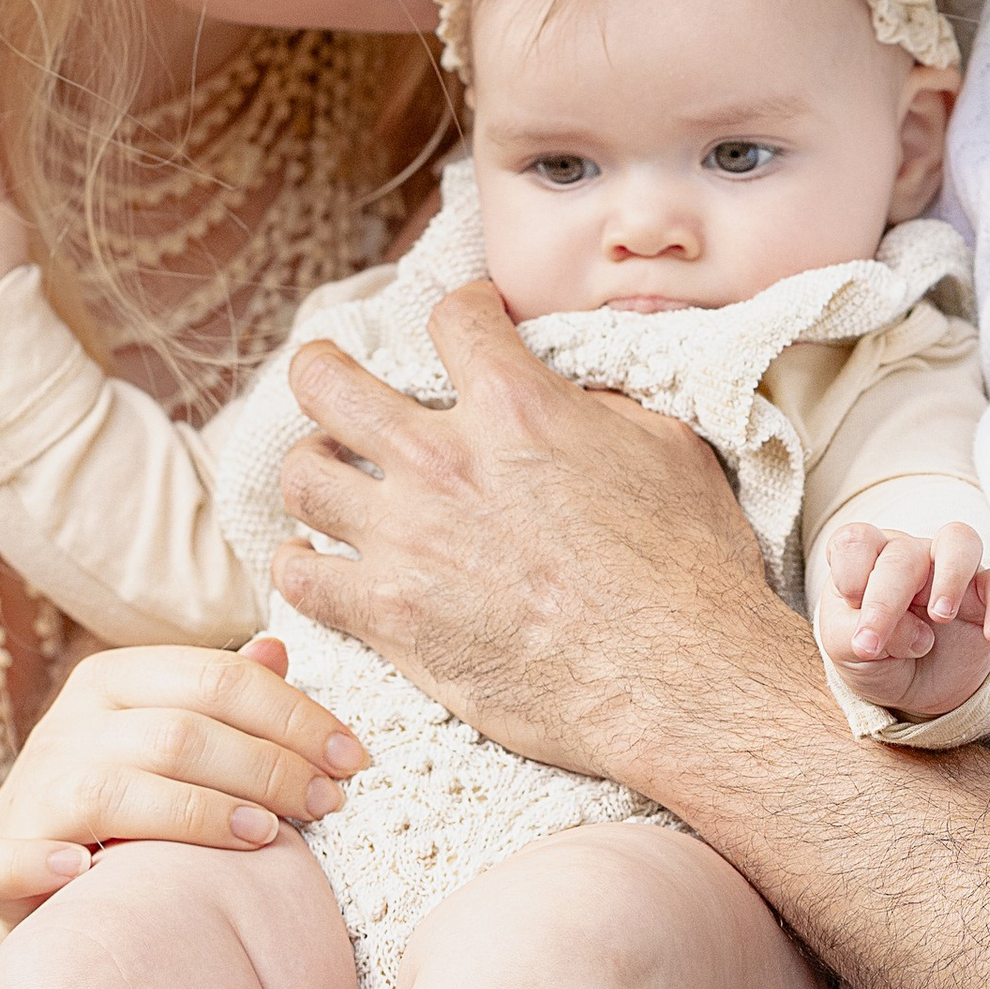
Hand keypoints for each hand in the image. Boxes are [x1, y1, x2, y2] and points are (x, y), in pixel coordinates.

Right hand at [0, 637, 366, 920]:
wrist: (9, 868)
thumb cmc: (116, 803)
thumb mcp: (165, 738)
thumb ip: (218, 700)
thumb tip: (280, 649)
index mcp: (114, 681)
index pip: (217, 679)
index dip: (294, 715)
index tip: (353, 759)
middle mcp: (71, 725)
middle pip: (180, 732)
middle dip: (267, 766)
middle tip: (329, 804)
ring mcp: (32, 789)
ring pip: (114, 788)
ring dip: (195, 813)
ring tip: (264, 836)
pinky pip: (10, 857)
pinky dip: (44, 864)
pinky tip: (85, 872)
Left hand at [271, 279, 803, 795]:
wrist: (673, 678)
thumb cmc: (688, 568)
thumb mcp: (669, 450)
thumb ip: (604, 410)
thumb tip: (573, 399)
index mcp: (515, 407)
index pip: (451, 318)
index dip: (461, 310)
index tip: (468, 324)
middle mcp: (443, 461)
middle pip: (326, 382)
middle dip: (322, 370)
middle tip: (334, 381)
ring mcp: (406, 539)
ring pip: (301, 476)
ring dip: (313, 470)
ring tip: (330, 478)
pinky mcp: (389, 617)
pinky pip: (301, 579)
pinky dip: (301, 567)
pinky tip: (316, 563)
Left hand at [816, 520, 989, 721]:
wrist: (913, 690)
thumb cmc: (874, 655)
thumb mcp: (844, 650)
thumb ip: (854, 633)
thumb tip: (906, 631)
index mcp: (866, 560)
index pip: (856, 541)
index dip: (850, 571)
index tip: (849, 606)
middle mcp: (909, 557)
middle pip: (903, 555)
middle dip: (885, 601)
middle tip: (872, 644)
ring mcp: (950, 573)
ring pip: (959, 541)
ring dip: (950, 576)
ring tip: (941, 616)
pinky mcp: (986, 597)